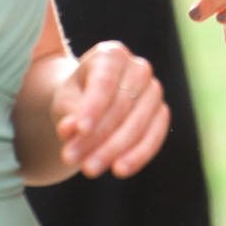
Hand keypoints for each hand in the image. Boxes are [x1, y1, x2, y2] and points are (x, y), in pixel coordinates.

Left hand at [54, 40, 168, 177]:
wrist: (92, 107)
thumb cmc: (75, 99)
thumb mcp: (64, 103)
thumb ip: (67, 114)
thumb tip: (69, 130)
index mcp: (112, 55)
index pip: (105, 81)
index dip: (93, 107)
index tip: (79, 130)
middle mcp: (138, 68)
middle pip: (121, 106)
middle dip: (96, 136)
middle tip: (70, 158)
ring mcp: (154, 90)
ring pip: (138, 124)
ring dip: (113, 150)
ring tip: (89, 169)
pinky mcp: (161, 114)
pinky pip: (154, 137)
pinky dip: (137, 155)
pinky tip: (119, 170)